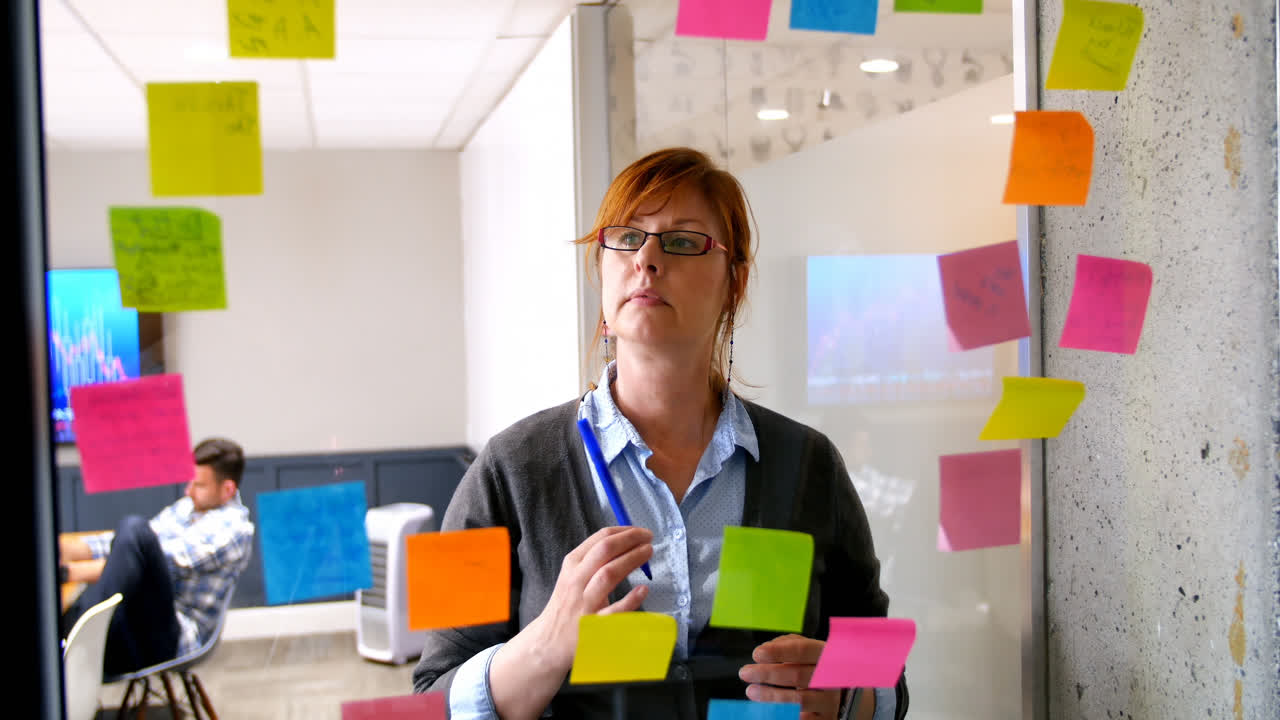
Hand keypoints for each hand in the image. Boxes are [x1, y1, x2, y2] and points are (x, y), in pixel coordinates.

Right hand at [524, 525, 652, 670]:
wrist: (548, 642)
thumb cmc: (567, 605)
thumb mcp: (574, 576)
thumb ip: (595, 560)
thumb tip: (628, 543)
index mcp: (573, 564)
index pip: (600, 538)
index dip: (624, 531)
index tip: (641, 532)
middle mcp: (577, 580)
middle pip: (605, 551)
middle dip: (629, 539)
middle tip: (649, 538)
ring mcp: (584, 603)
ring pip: (608, 574)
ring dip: (631, 560)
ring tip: (648, 553)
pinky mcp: (593, 626)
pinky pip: (614, 612)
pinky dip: (630, 599)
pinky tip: (643, 590)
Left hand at [739, 634, 842, 719]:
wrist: (840, 693)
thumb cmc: (816, 667)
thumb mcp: (807, 651)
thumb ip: (788, 644)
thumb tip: (766, 648)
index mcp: (827, 655)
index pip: (803, 650)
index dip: (779, 651)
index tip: (757, 654)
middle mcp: (832, 678)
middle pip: (797, 675)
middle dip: (767, 673)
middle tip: (745, 672)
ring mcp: (830, 701)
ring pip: (799, 699)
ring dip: (770, 696)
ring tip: (751, 691)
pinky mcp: (825, 719)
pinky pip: (802, 718)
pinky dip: (782, 713)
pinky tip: (767, 710)